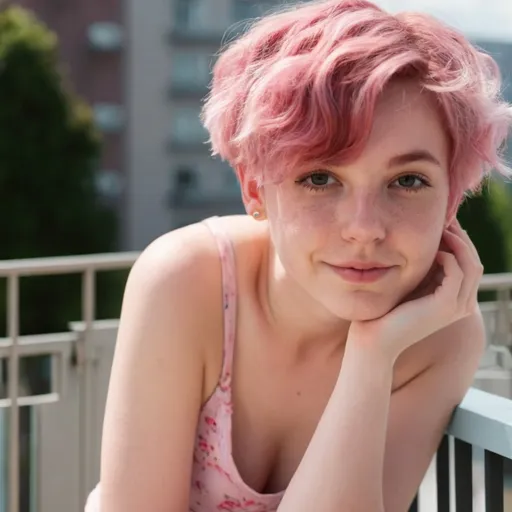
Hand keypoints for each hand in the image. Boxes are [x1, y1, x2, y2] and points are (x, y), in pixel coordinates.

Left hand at [347, 220, 482, 363]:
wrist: (375, 338)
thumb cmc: (388, 311)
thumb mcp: (412, 284)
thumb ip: (425, 269)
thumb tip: (430, 241)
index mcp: (455, 300)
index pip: (468, 264)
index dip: (459, 242)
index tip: (445, 222)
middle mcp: (462, 304)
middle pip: (474, 262)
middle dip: (462, 237)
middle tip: (447, 218)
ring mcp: (457, 307)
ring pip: (471, 264)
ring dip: (458, 242)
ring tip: (442, 227)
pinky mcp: (445, 305)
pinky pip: (457, 271)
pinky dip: (447, 256)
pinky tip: (432, 250)